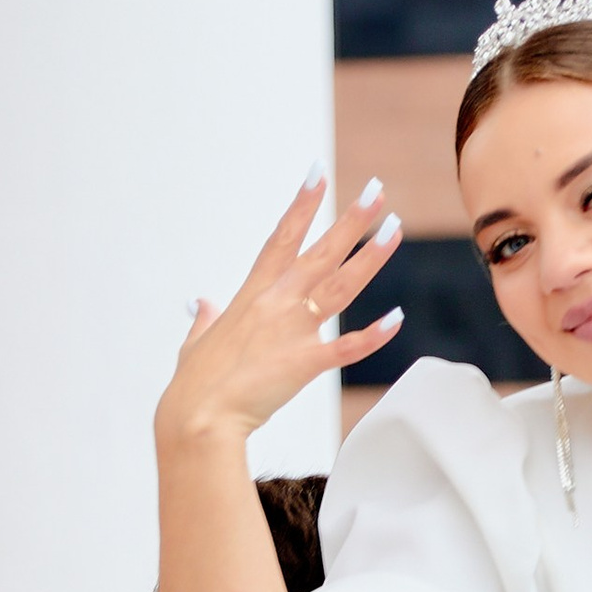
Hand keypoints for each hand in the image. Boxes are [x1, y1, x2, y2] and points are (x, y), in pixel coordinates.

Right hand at [156, 175, 402, 448]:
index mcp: (251, 295)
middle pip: (320, 251)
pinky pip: (346, 346)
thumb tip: (203, 304)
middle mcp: (275, 304)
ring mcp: (291, 331)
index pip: (281, 238)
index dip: (302, 205)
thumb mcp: (196, 343)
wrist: (196, 418)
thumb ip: (206, 319)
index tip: (318, 174)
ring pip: (340, 285)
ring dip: (371, 256)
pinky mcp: (304, 363)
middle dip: (351, 219)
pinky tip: (397, 317)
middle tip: (378, 189)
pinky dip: (373, 333)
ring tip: (394, 227)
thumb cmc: (194, 385)